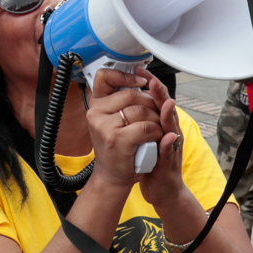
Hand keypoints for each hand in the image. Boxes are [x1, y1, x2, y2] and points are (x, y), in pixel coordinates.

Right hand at [85, 68, 165, 189]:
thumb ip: (121, 102)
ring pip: (142, 110)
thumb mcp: (112, 121)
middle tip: (156, 116)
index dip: (125, 75)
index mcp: (95, 105)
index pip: (104, 76)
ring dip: (157, 120)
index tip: (142, 81)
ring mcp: (105, 126)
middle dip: (151, 103)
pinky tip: (156, 138)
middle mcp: (96, 113)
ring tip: (156, 129)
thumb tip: (141, 78)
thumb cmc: (117, 148)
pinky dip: (157, 132)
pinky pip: (146, 127)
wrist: (112, 178)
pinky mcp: (118, 140)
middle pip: (132, 94)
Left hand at [136, 69, 187, 208]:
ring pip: (172, 127)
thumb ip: (140, 118)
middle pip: (166, 108)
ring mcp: (171, 147)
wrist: (161, 188)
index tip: (142, 72)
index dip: (151, 85)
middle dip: (160, 94)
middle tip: (153, 81)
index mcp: (160, 124)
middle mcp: (168, 131)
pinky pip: (170, 151)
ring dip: (169, 115)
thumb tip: (127, 98)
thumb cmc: (150, 160)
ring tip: (166, 103)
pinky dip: (168, 143)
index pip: (156, 100)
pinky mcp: (170, 163)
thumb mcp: (144, 135)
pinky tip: (168, 136)